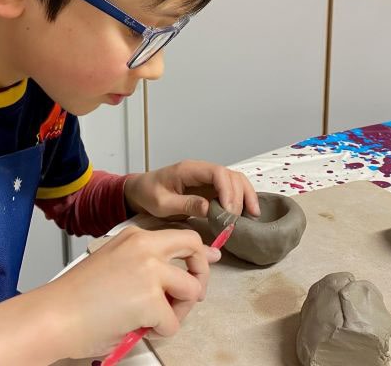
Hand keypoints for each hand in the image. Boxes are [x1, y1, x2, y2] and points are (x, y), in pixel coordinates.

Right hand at [0, 226, 218, 363]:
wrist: (54, 315)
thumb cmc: (77, 297)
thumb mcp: (114, 264)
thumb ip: (145, 264)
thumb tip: (175, 279)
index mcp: (135, 237)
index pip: (181, 236)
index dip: (198, 253)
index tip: (210, 259)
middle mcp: (146, 247)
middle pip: (195, 249)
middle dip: (201, 273)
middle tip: (190, 295)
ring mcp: (150, 271)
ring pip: (191, 290)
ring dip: (178, 311)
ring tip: (151, 319)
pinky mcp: (151, 299)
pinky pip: (173, 322)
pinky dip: (159, 332)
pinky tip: (136, 328)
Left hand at [123, 160, 259, 219]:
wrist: (140, 191)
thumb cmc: (148, 194)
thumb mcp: (162, 203)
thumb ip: (185, 204)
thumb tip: (209, 208)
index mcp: (189, 170)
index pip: (217, 172)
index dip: (227, 190)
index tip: (229, 211)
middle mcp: (201, 171)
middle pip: (231, 176)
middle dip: (238, 197)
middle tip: (235, 220)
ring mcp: (207, 179)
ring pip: (235, 181)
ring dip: (245, 197)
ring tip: (250, 217)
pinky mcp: (210, 188)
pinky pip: (231, 190)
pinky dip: (241, 200)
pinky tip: (247, 214)